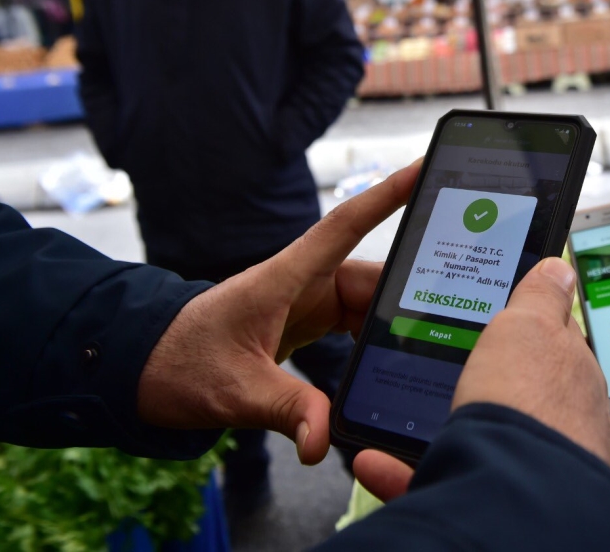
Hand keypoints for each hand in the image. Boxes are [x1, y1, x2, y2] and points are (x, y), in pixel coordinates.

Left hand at [137, 161, 419, 464]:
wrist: (144, 370)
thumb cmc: (178, 365)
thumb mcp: (233, 391)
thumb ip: (284, 410)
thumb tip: (322, 441)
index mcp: (285, 278)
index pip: (345, 225)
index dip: (387, 194)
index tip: (423, 168)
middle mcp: (302, 283)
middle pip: (373, 276)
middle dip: (416, 286)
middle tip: (465, 297)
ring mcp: (306, 303)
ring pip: (369, 303)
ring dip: (399, 320)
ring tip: (444, 335)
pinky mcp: (306, 324)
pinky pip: (356, 325)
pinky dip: (379, 339)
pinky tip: (401, 359)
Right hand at [353, 256, 609, 501]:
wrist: (519, 496)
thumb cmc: (528, 401)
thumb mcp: (530, 327)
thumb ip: (540, 298)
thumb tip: (561, 268)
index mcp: (568, 374)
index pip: (546, 339)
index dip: (514, 323)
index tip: (476, 316)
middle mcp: (554, 421)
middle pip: (506, 389)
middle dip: (473, 377)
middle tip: (428, 359)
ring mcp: (522, 462)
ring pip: (468, 437)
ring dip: (430, 420)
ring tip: (395, 405)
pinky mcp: (484, 499)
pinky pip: (434, 479)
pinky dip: (399, 468)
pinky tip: (372, 459)